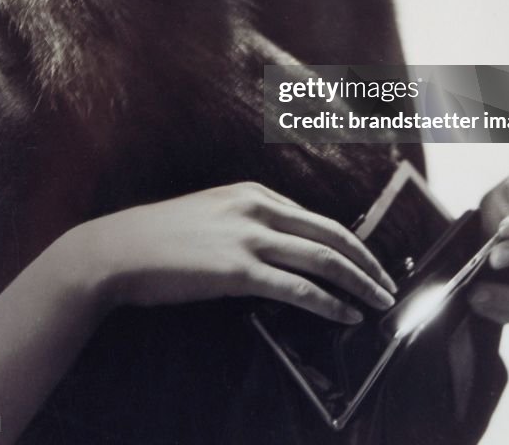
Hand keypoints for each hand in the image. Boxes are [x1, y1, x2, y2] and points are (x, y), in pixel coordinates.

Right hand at [87, 181, 395, 323]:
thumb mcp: (212, 214)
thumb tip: (279, 247)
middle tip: (389, 283)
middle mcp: (258, 208)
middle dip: (367, 261)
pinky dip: (328, 303)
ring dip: (359, 282)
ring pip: (322, 259)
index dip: (349, 242)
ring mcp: (249, 237)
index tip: (367, 262)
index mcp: (254, 193)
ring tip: (380, 301)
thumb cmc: (160, 238)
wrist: (118, 249)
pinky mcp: (238, 270)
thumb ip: (247, 223)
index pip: (316, 219)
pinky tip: (347, 315)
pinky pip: (297, 288)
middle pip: (330, 234)